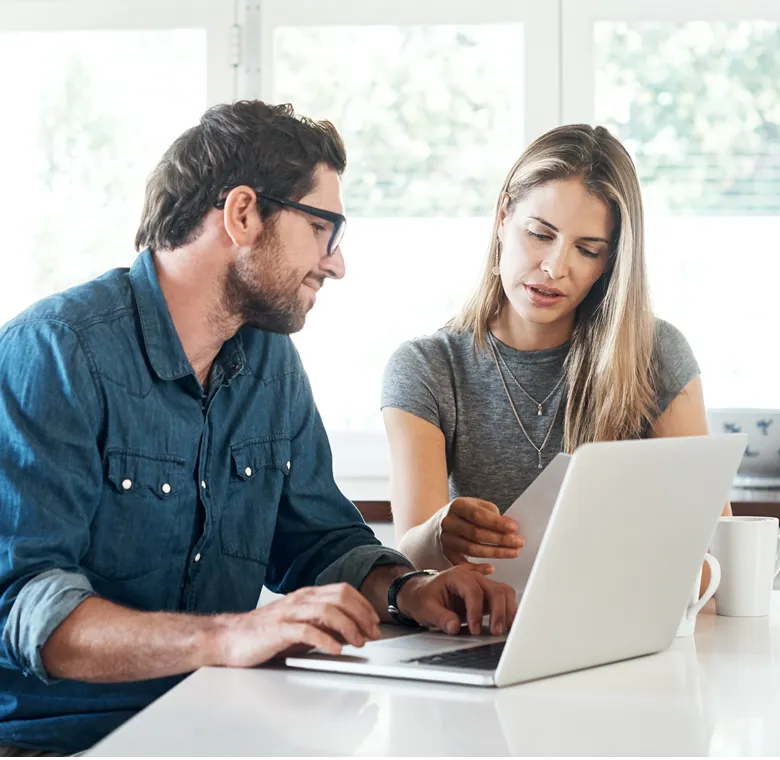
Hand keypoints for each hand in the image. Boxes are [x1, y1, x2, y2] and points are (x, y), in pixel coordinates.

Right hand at [213, 583, 380, 666]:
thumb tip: (352, 630)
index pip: (343, 590)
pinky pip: (307, 631)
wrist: (230, 637)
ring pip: (327, 611)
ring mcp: (289, 613)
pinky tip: (336, 650)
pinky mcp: (278, 630)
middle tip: (372, 633)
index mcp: (307, 595)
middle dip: (361, 615)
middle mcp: (300, 599)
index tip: (375, 622)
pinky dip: (325, 640)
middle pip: (340, 597)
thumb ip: (324, 624)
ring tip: (358, 642)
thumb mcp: (302, 626)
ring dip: (348, 626)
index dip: (363, 605)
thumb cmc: (267, 633)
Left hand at [395, 566, 517, 635]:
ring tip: (503, 630)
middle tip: (494, 631)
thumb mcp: (425, 609)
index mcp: (456, 576)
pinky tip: (508, 624)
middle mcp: (472, 577)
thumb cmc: (423, 598)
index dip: (476, 611)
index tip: (474, 630)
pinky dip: (509, 610)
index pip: (473, 591)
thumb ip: (440, 617)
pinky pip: (504, 598)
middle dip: (497, 612)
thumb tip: (454, 627)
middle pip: (494, 589)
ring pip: (503, 592)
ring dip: (507, 611)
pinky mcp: (486, 594)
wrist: (421, 593)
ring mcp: (481, 584)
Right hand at [440, 497, 523, 572]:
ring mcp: (446, 539)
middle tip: (519, 542)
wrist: (440, 523)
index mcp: (457, 506)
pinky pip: (462, 564)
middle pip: (476, 534)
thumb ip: (491, 513)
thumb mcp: (476, 505)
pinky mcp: (446, 553)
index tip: (514, 528)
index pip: (478, 515)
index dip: (497, 522)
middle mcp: (449, 522)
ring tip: (513, 552)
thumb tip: (510, 528)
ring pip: (472, 550)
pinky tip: (491, 568)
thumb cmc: (465, 514)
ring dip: (495, 553)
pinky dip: (477, 568)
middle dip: (501, 539)